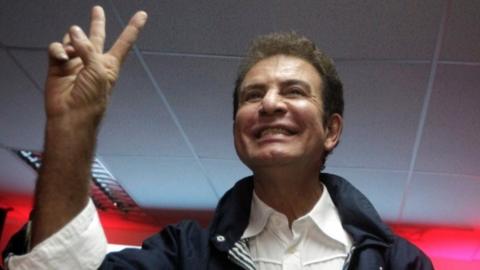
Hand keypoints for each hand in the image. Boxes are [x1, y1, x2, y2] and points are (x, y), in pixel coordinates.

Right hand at [45, 6, 146, 124]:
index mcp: (110, 65)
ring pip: (72, 40)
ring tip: (73, 50)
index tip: (142, 15)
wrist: (71, 115)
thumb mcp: (99, 71)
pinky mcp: (58, 65)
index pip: (124, 42)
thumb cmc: (91, 99)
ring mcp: (75, 63)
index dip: (133, 28)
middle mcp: (93, 61)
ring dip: (72, 40)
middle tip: (98, 9)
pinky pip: (57, 48)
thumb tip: (74, 31)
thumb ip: (88, 49)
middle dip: (97, 23)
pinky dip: (59, 50)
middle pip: (97, 37)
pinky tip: (62, 58)